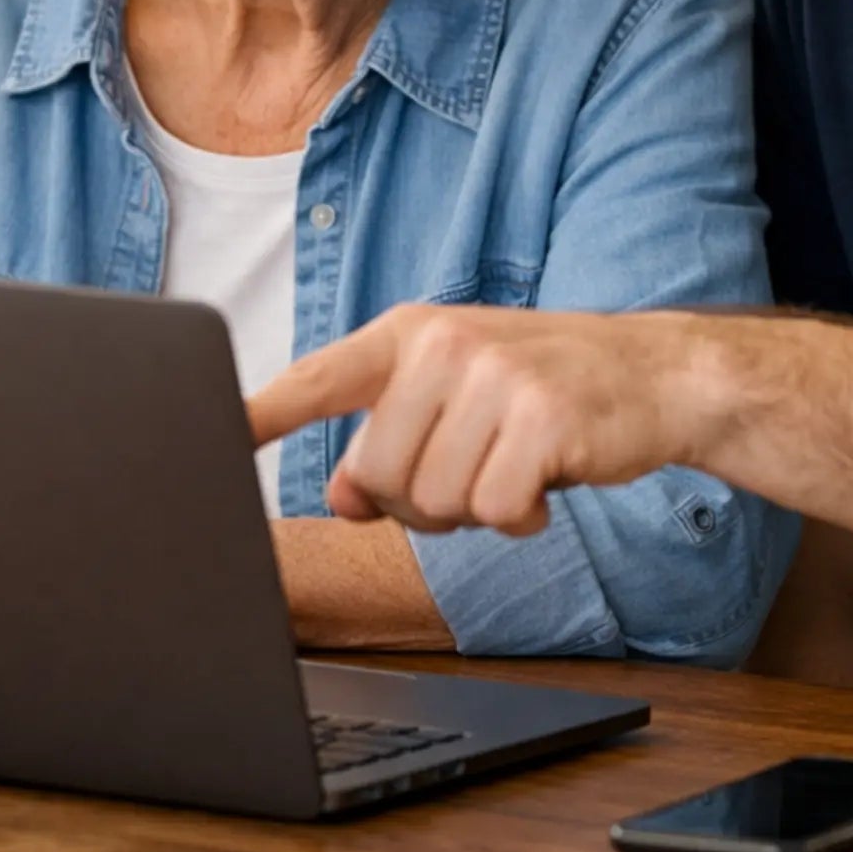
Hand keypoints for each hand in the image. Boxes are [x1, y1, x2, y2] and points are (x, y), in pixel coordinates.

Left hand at [247, 303, 711, 534]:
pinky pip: (494, 511)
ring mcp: (493, 376)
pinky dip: (520, 516)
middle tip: (476, 467)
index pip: (315, 379)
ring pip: (433, 502)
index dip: (254, 416)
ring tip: (514, 465)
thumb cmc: (542, 389)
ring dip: (474, 510)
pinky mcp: (541, 417)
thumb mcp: (458, 398)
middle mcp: (442, 345)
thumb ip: (390, 438)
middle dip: (421, 500)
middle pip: (377, 476)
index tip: (198, 439)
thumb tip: (342, 496)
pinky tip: (546, 480)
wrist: (654, 374)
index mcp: (409, 334)